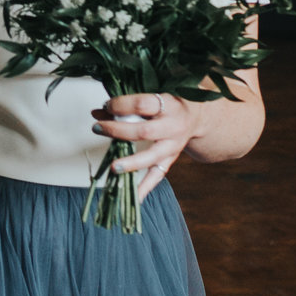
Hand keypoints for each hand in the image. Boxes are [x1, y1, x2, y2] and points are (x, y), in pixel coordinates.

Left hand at [91, 92, 209, 203]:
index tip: (106, 106)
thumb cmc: (171, 103)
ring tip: (114, 167)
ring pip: (151, 156)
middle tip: (98, 128)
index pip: (143, 105)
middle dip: (118, 130)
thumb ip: (127, 104)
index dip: (122, 105)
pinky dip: (145, 188)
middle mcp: (172, 126)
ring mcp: (173, 145)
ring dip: (131, 163)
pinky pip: (157, 174)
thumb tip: (98, 111)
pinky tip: (134, 198)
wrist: (197, 117)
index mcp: (169, 105)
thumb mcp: (154, 97)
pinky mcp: (171, 159)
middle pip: (145, 131)